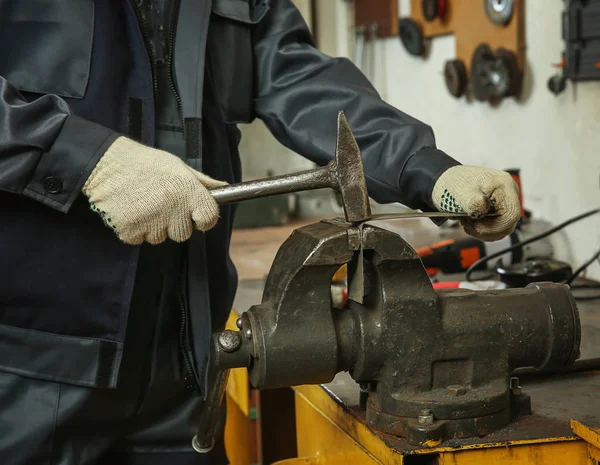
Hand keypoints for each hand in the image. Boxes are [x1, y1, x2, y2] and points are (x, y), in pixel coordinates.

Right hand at [82, 136, 225, 244]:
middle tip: (162, 204)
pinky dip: (136, 229)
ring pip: (161, 238)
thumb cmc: (146, 164)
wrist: (106, 163)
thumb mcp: (179, 167)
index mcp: (188, 192)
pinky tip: (132, 210)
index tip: (196, 215)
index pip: (209, 219)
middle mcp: (173, 209)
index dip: (203, 219)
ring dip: (155, 227)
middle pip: (184, 233)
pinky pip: (140, 239)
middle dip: (176, 223)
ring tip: (144, 204)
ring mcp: (151, 222)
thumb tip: (225, 188)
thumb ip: (203, 182)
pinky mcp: (131, 231)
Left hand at [432, 165, 520, 240]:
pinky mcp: (497, 211)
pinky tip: (470, 223)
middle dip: (486, 230)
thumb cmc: (454, 182)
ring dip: (483, 231)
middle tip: (467, 223)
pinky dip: (481, 231)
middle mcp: (508, 194)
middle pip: (508, 224)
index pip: (511, 214)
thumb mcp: (461, 191)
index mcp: (504, 185)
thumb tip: (482, 210)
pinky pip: (495, 229)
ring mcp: (503, 203)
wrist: (446, 183)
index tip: (476, 226)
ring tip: (467, 221)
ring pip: (502, 229)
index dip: (494, 226)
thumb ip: (473, 201)